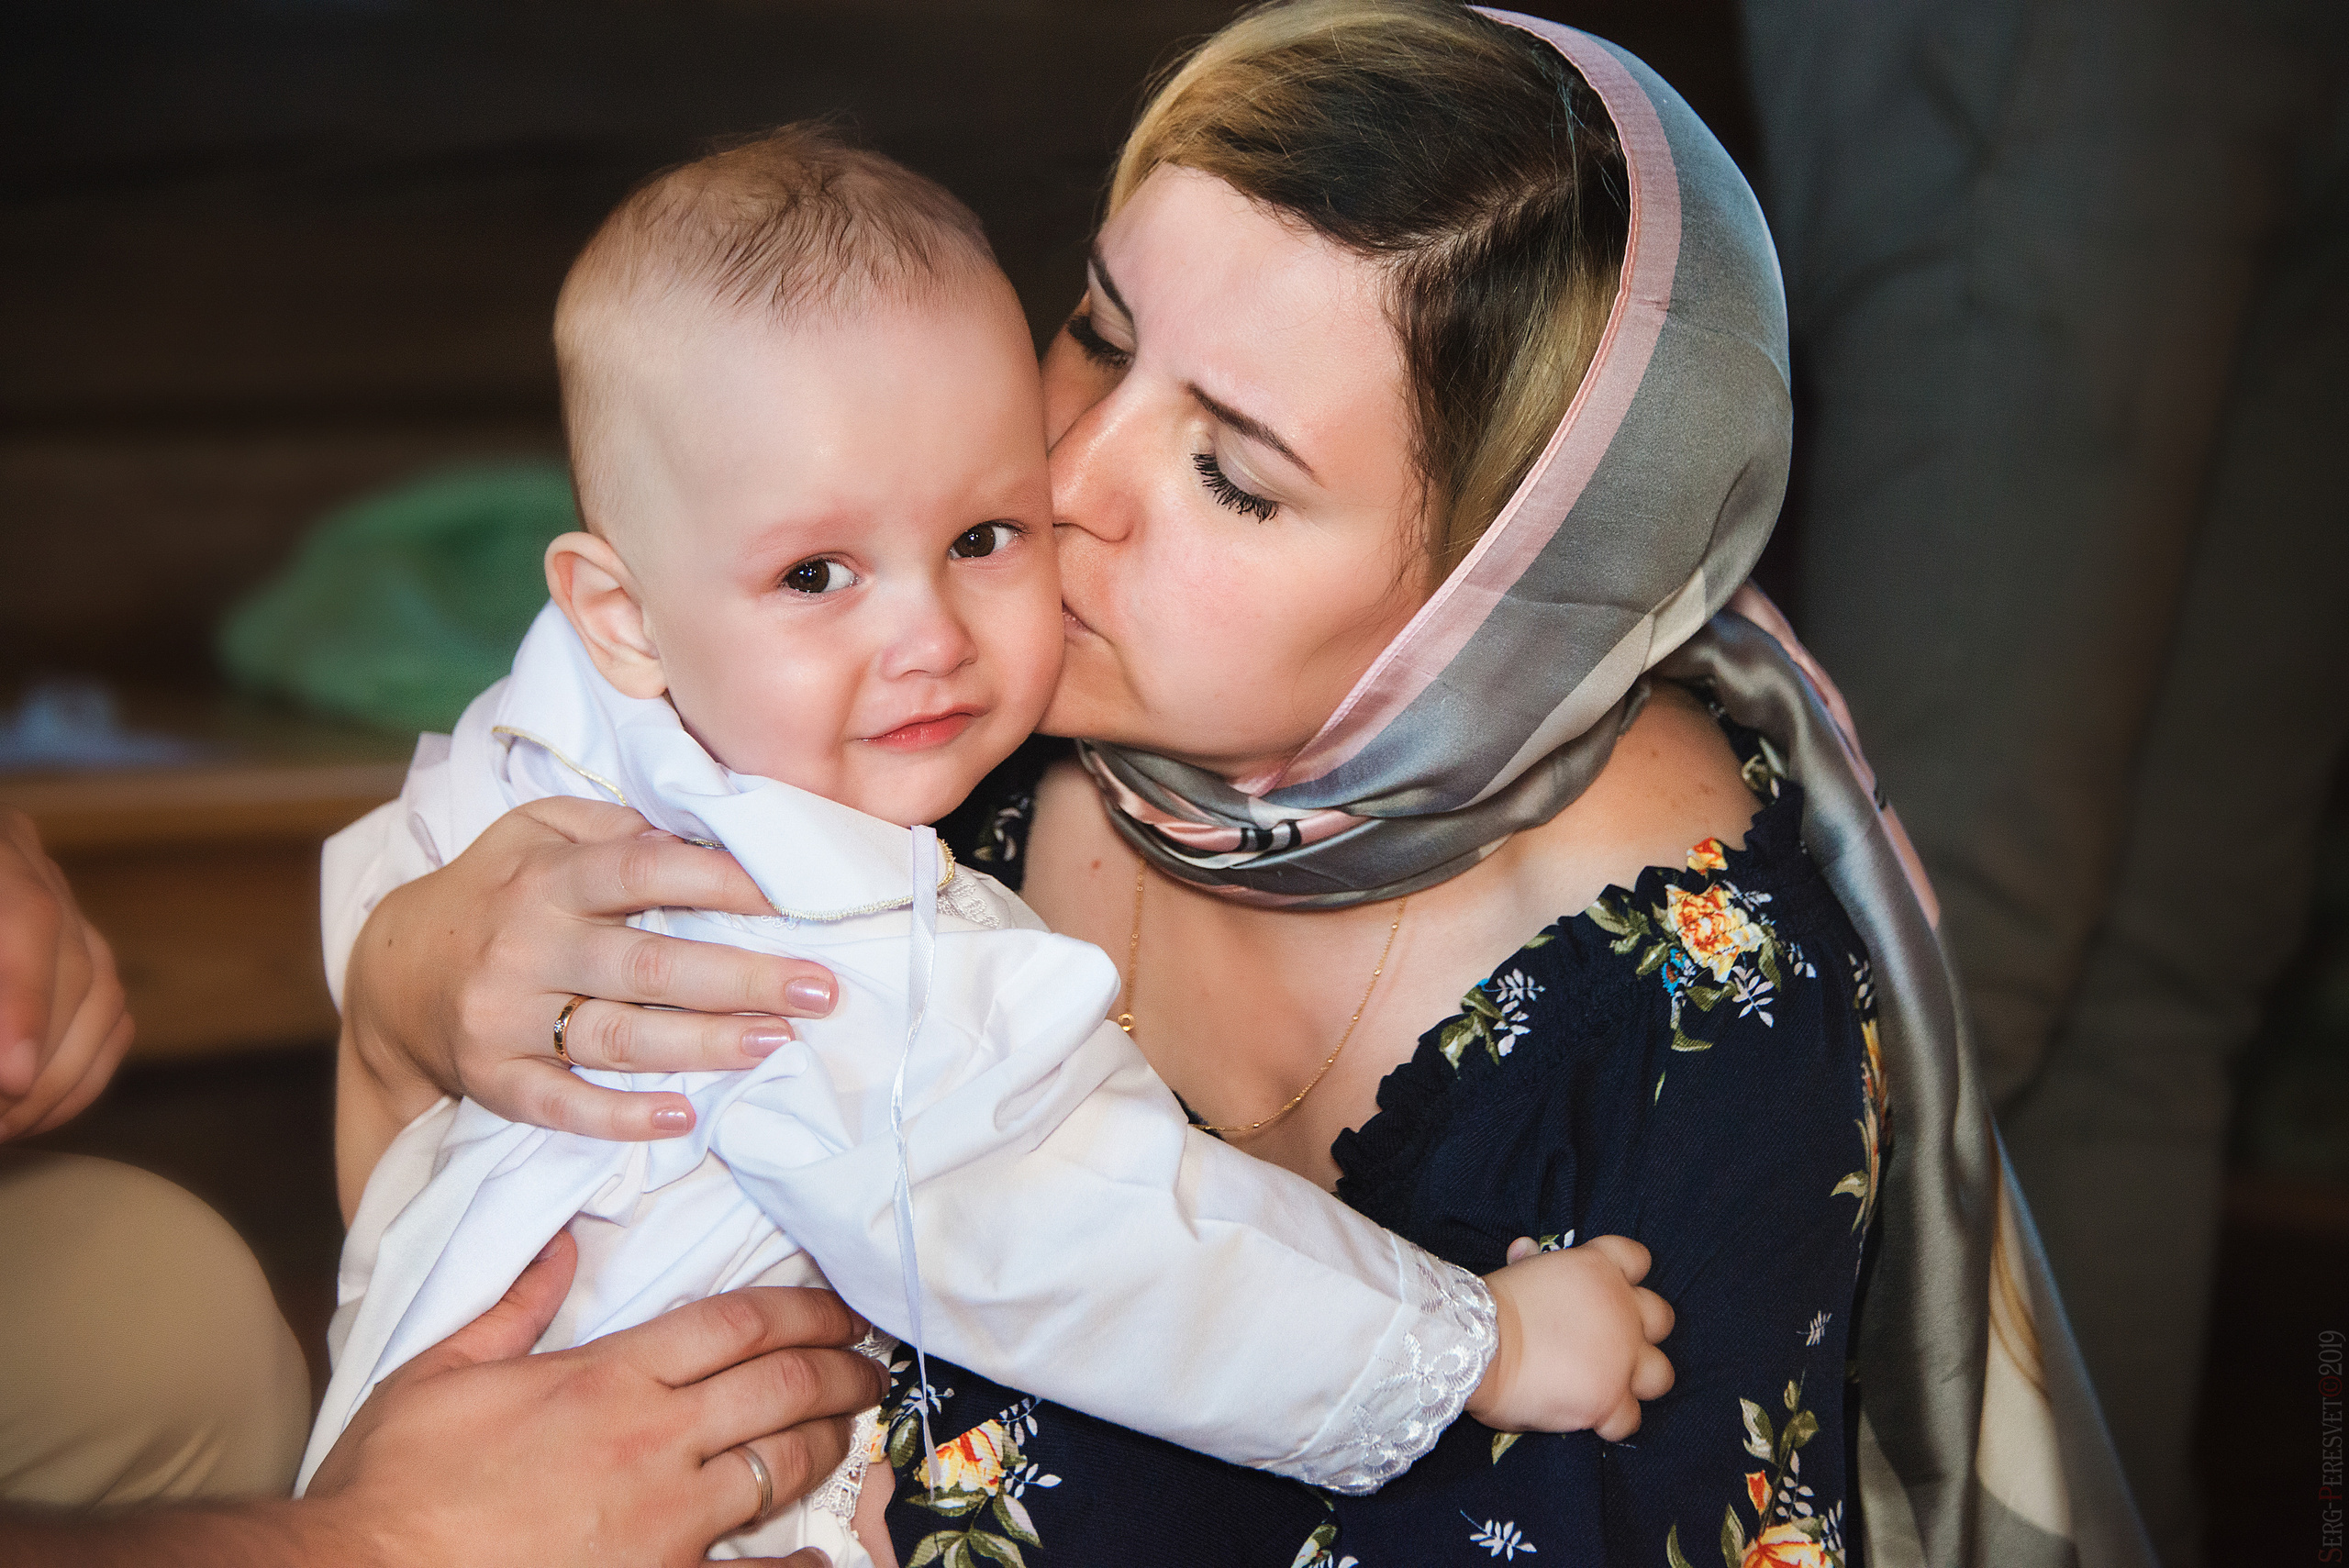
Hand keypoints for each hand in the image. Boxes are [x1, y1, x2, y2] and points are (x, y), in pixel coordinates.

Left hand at [0, 806, 132, 1140]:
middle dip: (40, 1059)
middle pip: (76, 962)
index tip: (10, 1081)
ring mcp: (56, 900)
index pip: (26, 918)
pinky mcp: (71, 942)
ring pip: (102, 992)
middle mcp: (22, 860)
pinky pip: (108, 1013)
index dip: (25, 1002)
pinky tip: (37, 1110)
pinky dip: (83, 1069)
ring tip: (7, 1128)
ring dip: (63, 1076)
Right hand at [307, 1230, 887, 1566]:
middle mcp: (653, 1442)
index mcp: (609, 1378)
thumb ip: (513, 1308)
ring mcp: (663, 1521)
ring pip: (781, 1468)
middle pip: (781, 1388)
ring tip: (849, 1432)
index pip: (737, 1324)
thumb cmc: (394, 1485)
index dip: (804, 1310)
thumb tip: (560, 1247)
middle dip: (840, 1370)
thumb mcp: (440, 1373)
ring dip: (827, 1445)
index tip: (840, 1310)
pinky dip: (793, 1566)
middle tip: (871, 1365)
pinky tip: (818, 1559)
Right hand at [342, 795, 843, 1140]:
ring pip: (617, 1038)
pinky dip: (622, 1117)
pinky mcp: (494, 1079)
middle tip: (819, 989)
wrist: (393, 973)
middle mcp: (526, 947)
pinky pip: (562, 1105)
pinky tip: (684, 1116)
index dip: (718, 882)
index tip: (789, 897)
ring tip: (776, 1042)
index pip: (641, 873)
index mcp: (546, 880)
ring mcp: (506, 1019)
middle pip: (647, 966)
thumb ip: (609, 828)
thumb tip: (698, 835)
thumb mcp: (535, 832)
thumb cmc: (495, 891)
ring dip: (703, 1045)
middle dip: (741, 979)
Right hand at [1467, 1234, 1675, 1440]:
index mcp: (1599, 1270)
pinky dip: (1612, 1421)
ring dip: (1637, 1381)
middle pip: (1661, 1319)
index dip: (1626, 1276)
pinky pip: (1630, 1419)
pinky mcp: (1610, 1400)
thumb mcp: (1516, 1274)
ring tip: (1608, 1386)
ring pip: (1660, 1375)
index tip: (1606, 1292)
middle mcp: (1622, 1310)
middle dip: (1642, 1332)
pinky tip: (1589, 1417)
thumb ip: (1533, 1264)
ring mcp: (1622, 1358)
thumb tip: (1526, 1250)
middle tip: (1611, 1345)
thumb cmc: (1489, 1309)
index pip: (1636, 1259)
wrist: (1480, 1349)